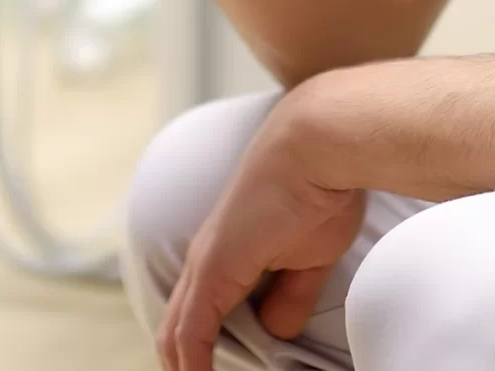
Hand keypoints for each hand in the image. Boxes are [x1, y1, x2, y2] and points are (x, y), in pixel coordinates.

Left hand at [157, 94, 364, 370]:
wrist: (319, 146)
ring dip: (185, 370)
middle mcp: (205, 261)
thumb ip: (290, 296)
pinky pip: (190, 332)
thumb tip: (276, 329)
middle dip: (185, 368)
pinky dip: (192, 366)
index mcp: (225, 257)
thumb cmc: (320, 190)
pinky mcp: (214, 269)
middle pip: (176, 332)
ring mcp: (206, 264)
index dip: (200, 356)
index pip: (196, 318)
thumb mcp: (308, 258)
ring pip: (174, 336)